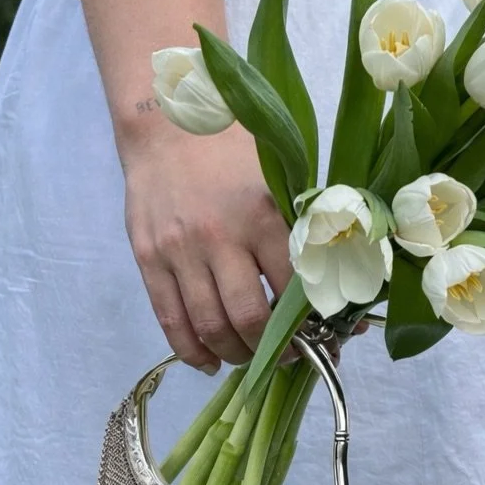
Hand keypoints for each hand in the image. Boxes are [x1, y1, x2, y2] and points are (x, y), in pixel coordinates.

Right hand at [123, 123, 366, 372]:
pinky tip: (210, 361)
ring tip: (249, 357)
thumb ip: (302, 230)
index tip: (321, 337)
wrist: (165, 123)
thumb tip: (335, 284)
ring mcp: (180, 251)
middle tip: (286, 356)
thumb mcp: (277, 179)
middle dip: (272, 351)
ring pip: (210, 327)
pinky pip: (170, 320)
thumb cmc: (233, 149)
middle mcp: (219, 237)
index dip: (310, 323)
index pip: (292, 290)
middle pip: (249, 319)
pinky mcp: (148, 259)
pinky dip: (192, 351)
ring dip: (235, 355)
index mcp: (261, 215)